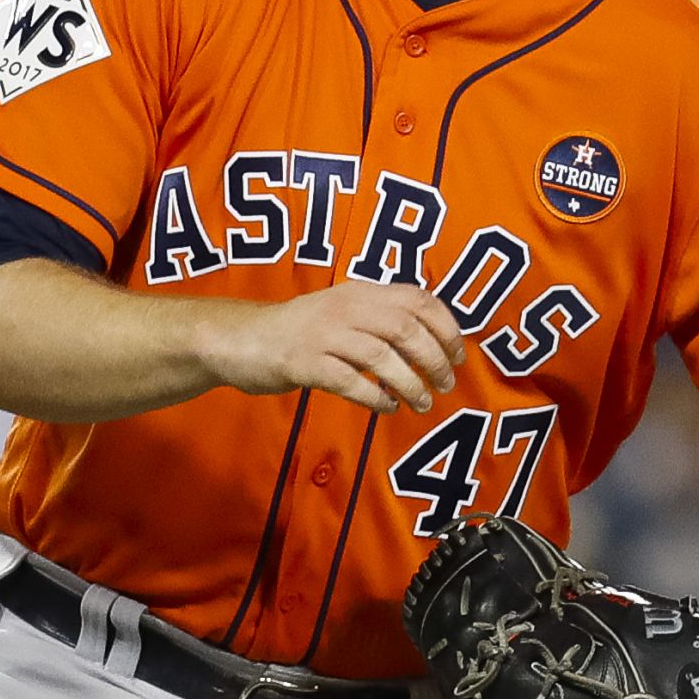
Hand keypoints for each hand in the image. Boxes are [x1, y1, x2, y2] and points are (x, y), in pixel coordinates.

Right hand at [195, 281, 464, 415]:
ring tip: (421, 403)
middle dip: (434, 359)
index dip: (446, 327)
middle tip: (444, 384)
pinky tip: (386, 407)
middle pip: (406, 328)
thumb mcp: (342, 310)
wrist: (240, 338)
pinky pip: (349, 382)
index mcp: (360, 291)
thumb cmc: (298, 330)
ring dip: (409, 383)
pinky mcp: (303, 362)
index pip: (418, 298)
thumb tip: (429, 340)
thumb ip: (379, 317)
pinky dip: (375, 397)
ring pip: (381, 356)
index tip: (458, 355)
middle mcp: (345, 307)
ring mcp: (322, 334)